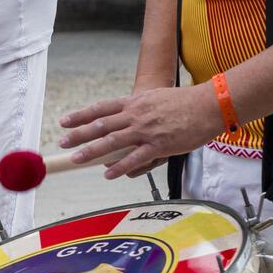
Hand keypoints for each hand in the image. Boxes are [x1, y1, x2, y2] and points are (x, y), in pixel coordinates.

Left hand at [58, 84, 228, 179]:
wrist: (210, 104)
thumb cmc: (184, 103)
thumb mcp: (156, 99)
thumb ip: (138, 109)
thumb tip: (124, 120)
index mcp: (135, 102)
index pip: (101, 108)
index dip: (81, 116)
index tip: (64, 122)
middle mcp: (136, 115)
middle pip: (101, 125)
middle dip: (79, 135)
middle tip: (61, 143)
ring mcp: (147, 130)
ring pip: (113, 142)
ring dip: (92, 151)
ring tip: (76, 159)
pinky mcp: (160, 145)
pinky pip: (135, 158)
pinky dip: (120, 166)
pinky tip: (108, 174)